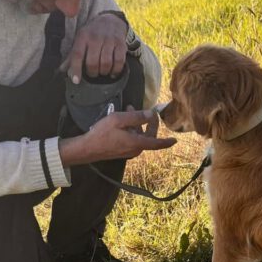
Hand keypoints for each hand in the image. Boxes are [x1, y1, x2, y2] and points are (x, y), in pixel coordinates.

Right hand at [58, 108, 175, 165]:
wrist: (87, 148)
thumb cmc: (102, 133)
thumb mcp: (119, 120)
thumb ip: (136, 117)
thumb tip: (150, 114)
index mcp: (137, 143)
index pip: (156, 143)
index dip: (166, 141)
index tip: (175, 140)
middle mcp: (135, 149)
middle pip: (148, 136)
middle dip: (147, 122)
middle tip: (143, 110)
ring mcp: (128, 151)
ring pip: (139, 136)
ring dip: (137, 124)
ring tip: (128, 109)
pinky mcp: (121, 151)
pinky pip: (132, 139)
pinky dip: (131, 129)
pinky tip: (122, 120)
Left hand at [60, 13, 126, 82]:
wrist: (110, 20)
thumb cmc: (92, 35)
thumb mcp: (80, 41)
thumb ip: (72, 57)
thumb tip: (62, 71)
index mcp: (83, 37)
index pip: (77, 55)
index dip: (76, 69)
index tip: (76, 81)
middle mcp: (96, 37)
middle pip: (92, 62)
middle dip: (92, 73)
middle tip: (93, 74)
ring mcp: (109, 40)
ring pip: (106, 63)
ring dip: (104, 72)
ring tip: (102, 72)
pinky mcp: (121, 43)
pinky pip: (119, 61)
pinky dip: (116, 70)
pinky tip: (113, 72)